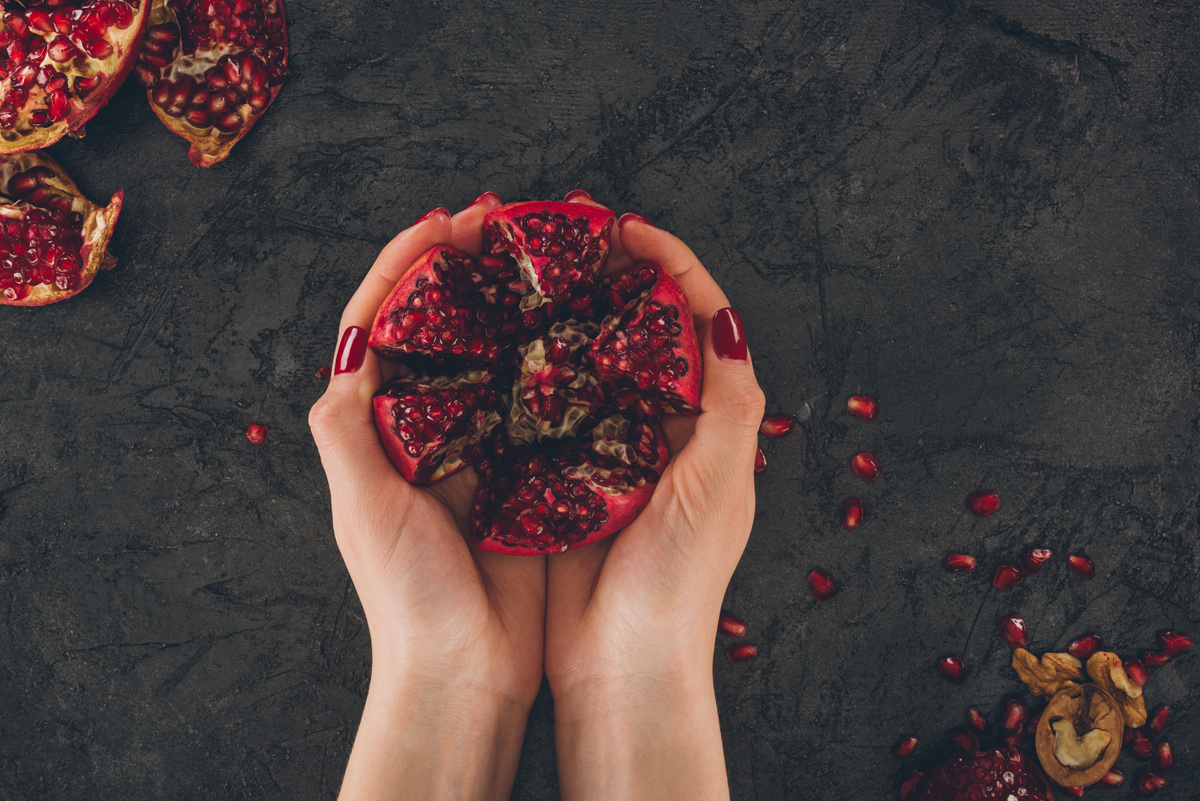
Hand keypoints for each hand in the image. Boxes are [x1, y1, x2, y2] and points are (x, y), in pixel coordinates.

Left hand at [308, 195, 544, 800]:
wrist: (465, 673)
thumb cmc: (408, 599)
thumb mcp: (365, 510)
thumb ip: (347, 431)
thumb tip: (353, 347)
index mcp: (380, 427)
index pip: (384, 321)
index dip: (411, 264)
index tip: (448, 222)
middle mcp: (430, 428)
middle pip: (447, 325)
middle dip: (473, 269)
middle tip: (510, 223)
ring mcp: (482, 447)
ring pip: (499, 353)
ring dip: (521, 304)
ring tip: (554, 259)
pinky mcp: (528, 473)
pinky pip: (543, 401)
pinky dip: (559, 361)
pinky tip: (586, 331)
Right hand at [544, 199, 765, 799]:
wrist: (622, 671)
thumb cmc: (678, 587)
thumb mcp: (719, 488)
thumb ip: (730, 403)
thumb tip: (724, 317)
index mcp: (705, 422)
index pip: (693, 317)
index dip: (662, 263)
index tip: (621, 227)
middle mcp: (655, 428)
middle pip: (632, 328)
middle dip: (600, 274)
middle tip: (557, 232)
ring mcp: (602, 450)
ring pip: (580, 357)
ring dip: (555, 311)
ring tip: (519, 268)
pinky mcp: (555, 476)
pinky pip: (538, 403)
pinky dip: (520, 365)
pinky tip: (491, 336)